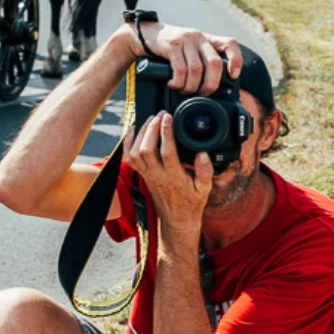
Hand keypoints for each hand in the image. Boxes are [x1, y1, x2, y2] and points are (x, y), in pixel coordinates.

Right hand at [122, 20, 243, 95]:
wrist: (146, 35)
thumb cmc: (171, 48)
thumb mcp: (191, 49)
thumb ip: (203, 61)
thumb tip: (214, 86)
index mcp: (207, 39)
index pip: (230, 44)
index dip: (236, 60)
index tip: (234, 75)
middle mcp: (199, 37)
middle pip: (214, 63)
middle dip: (210, 83)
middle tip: (203, 93)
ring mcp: (185, 40)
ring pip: (196, 69)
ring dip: (192, 86)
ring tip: (185, 90)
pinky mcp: (171, 45)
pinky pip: (180, 69)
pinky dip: (178, 82)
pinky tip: (174, 85)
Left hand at [127, 113, 213, 237]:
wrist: (177, 219)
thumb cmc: (192, 203)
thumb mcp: (205, 189)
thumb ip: (205, 171)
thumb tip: (202, 153)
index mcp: (174, 177)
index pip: (167, 152)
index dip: (166, 133)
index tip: (168, 117)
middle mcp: (158, 175)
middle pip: (147, 149)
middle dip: (152, 128)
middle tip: (160, 114)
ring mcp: (147, 175)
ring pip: (136, 152)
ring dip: (141, 133)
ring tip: (150, 120)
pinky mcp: (142, 175)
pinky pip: (129, 158)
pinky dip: (128, 142)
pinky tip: (133, 130)